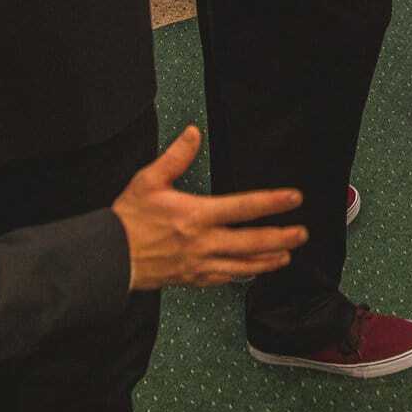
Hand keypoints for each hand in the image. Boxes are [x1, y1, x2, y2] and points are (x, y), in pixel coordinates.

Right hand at [112, 125, 307, 290]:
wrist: (109, 257)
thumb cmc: (129, 219)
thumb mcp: (149, 180)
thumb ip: (175, 157)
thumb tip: (193, 133)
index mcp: (196, 215)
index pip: (243, 207)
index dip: (271, 202)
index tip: (293, 198)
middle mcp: (203, 242)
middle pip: (251, 241)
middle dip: (280, 237)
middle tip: (302, 233)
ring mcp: (199, 263)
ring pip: (242, 265)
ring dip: (268, 260)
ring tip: (287, 256)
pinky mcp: (192, 278)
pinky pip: (224, 278)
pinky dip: (243, 275)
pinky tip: (254, 271)